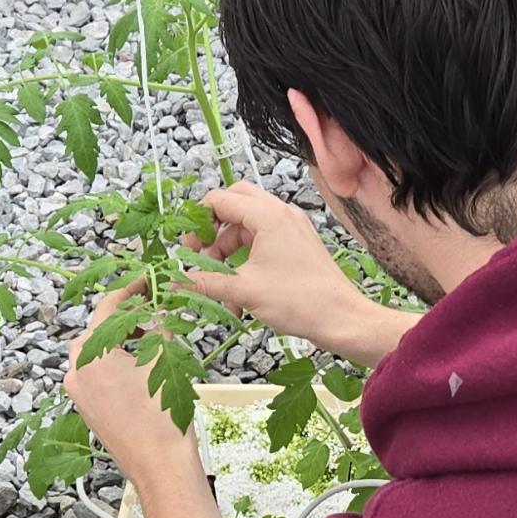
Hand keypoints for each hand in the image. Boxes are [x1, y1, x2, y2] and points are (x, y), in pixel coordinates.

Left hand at [63, 291, 199, 490]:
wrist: (160, 468)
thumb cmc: (162, 420)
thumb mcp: (164, 361)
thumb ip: (158, 328)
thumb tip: (159, 308)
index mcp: (90, 356)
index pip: (108, 309)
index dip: (131, 291)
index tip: (145, 281)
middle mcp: (76, 373)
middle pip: (99, 330)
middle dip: (126, 317)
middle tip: (153, 308)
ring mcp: (78, 394)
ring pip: (98, 353)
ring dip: (122, 341)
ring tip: (152, 338)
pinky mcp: (87, 410)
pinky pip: (97, 375)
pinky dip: (116, 363)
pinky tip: (141, 365)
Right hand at [185, 180, 410, 366]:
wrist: (341, 318)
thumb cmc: (299, 300)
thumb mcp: (243, 291)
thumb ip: (205, 282)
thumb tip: (175, 281)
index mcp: (267, 215)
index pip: (219, 199)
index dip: (197, 222)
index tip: (188, 248)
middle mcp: (281, 213)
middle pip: (234, 204)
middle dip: (213, 230)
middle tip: (200, 253)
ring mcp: (291, 228)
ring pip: (247, 228)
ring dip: (228, 253)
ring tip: (218, 285)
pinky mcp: (297, 245)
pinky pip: (262, 243)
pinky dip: (246, 262)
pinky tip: (238, 296)